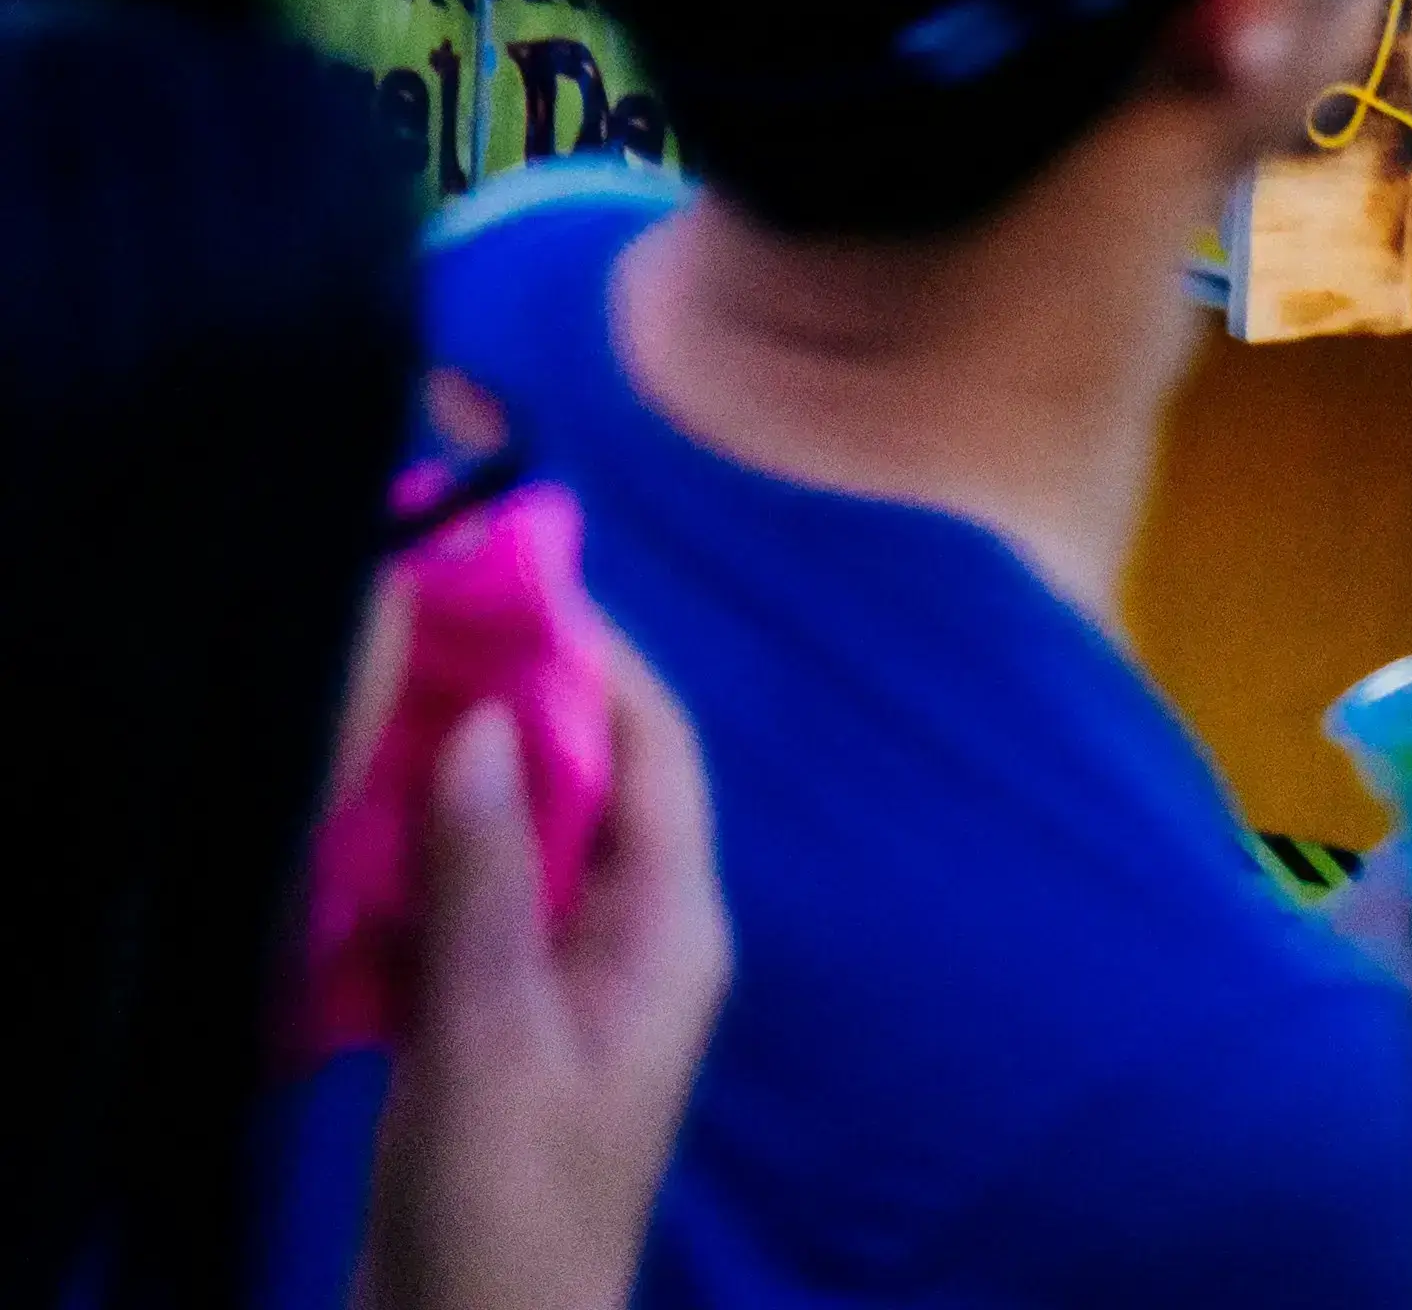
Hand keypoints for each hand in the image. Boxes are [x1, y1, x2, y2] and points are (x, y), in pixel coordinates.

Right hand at [360, 628, 728, 1309]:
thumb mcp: (489, 1037)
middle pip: (588, 778)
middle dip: (509, 705)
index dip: (592, 657)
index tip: (506, 583)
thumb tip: (485, 716)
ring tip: (377, 715)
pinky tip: (358, 844)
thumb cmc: (505, 1210)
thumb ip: (485, 879)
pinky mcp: (505, 1023)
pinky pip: (477, 904)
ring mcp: (572, 979)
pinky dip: (425, 865)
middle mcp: (636, 935)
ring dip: (457, 782)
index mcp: (671, 926)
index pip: (653, 746)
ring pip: (523, 835)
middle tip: (415, 636)